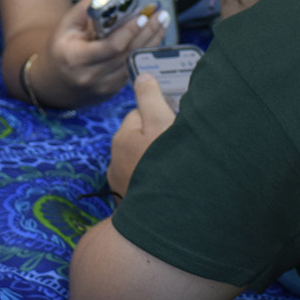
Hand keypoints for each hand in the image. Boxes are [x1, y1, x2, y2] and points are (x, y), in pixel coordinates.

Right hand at [42, 0, 168, 105]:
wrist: (55, 83)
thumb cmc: (60, 50)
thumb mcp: (63, 28)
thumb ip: (83, 12)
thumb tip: (108, 0)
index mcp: (76, 58)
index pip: (111, 46)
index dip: (129, 31)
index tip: (143, 16)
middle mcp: (92, 75)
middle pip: (128, 53)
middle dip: (148, 32)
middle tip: (161, 15)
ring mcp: (105, 86)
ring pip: (135, 61)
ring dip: (151, 41)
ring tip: (161, 23)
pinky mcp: (114, 90)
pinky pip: (134, 67)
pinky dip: (144, 51)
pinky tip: (152, 37)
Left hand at [106, 72, 177, 195]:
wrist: (167, 222)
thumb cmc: (166, 169)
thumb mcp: (162, 125)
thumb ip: (151, 99)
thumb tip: (142, 77)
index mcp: (123, 138)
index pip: (140, 114)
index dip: (161, 114)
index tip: (178, 121)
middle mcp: (116, 160)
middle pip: (141, 139)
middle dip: (160, 139)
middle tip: (183, 147)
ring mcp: (123, 184)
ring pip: (143, 162)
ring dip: (159, 163)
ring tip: (181, 170)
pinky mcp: (132, 205)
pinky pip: (145, 185)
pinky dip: (158, 183)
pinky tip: (174, 188)